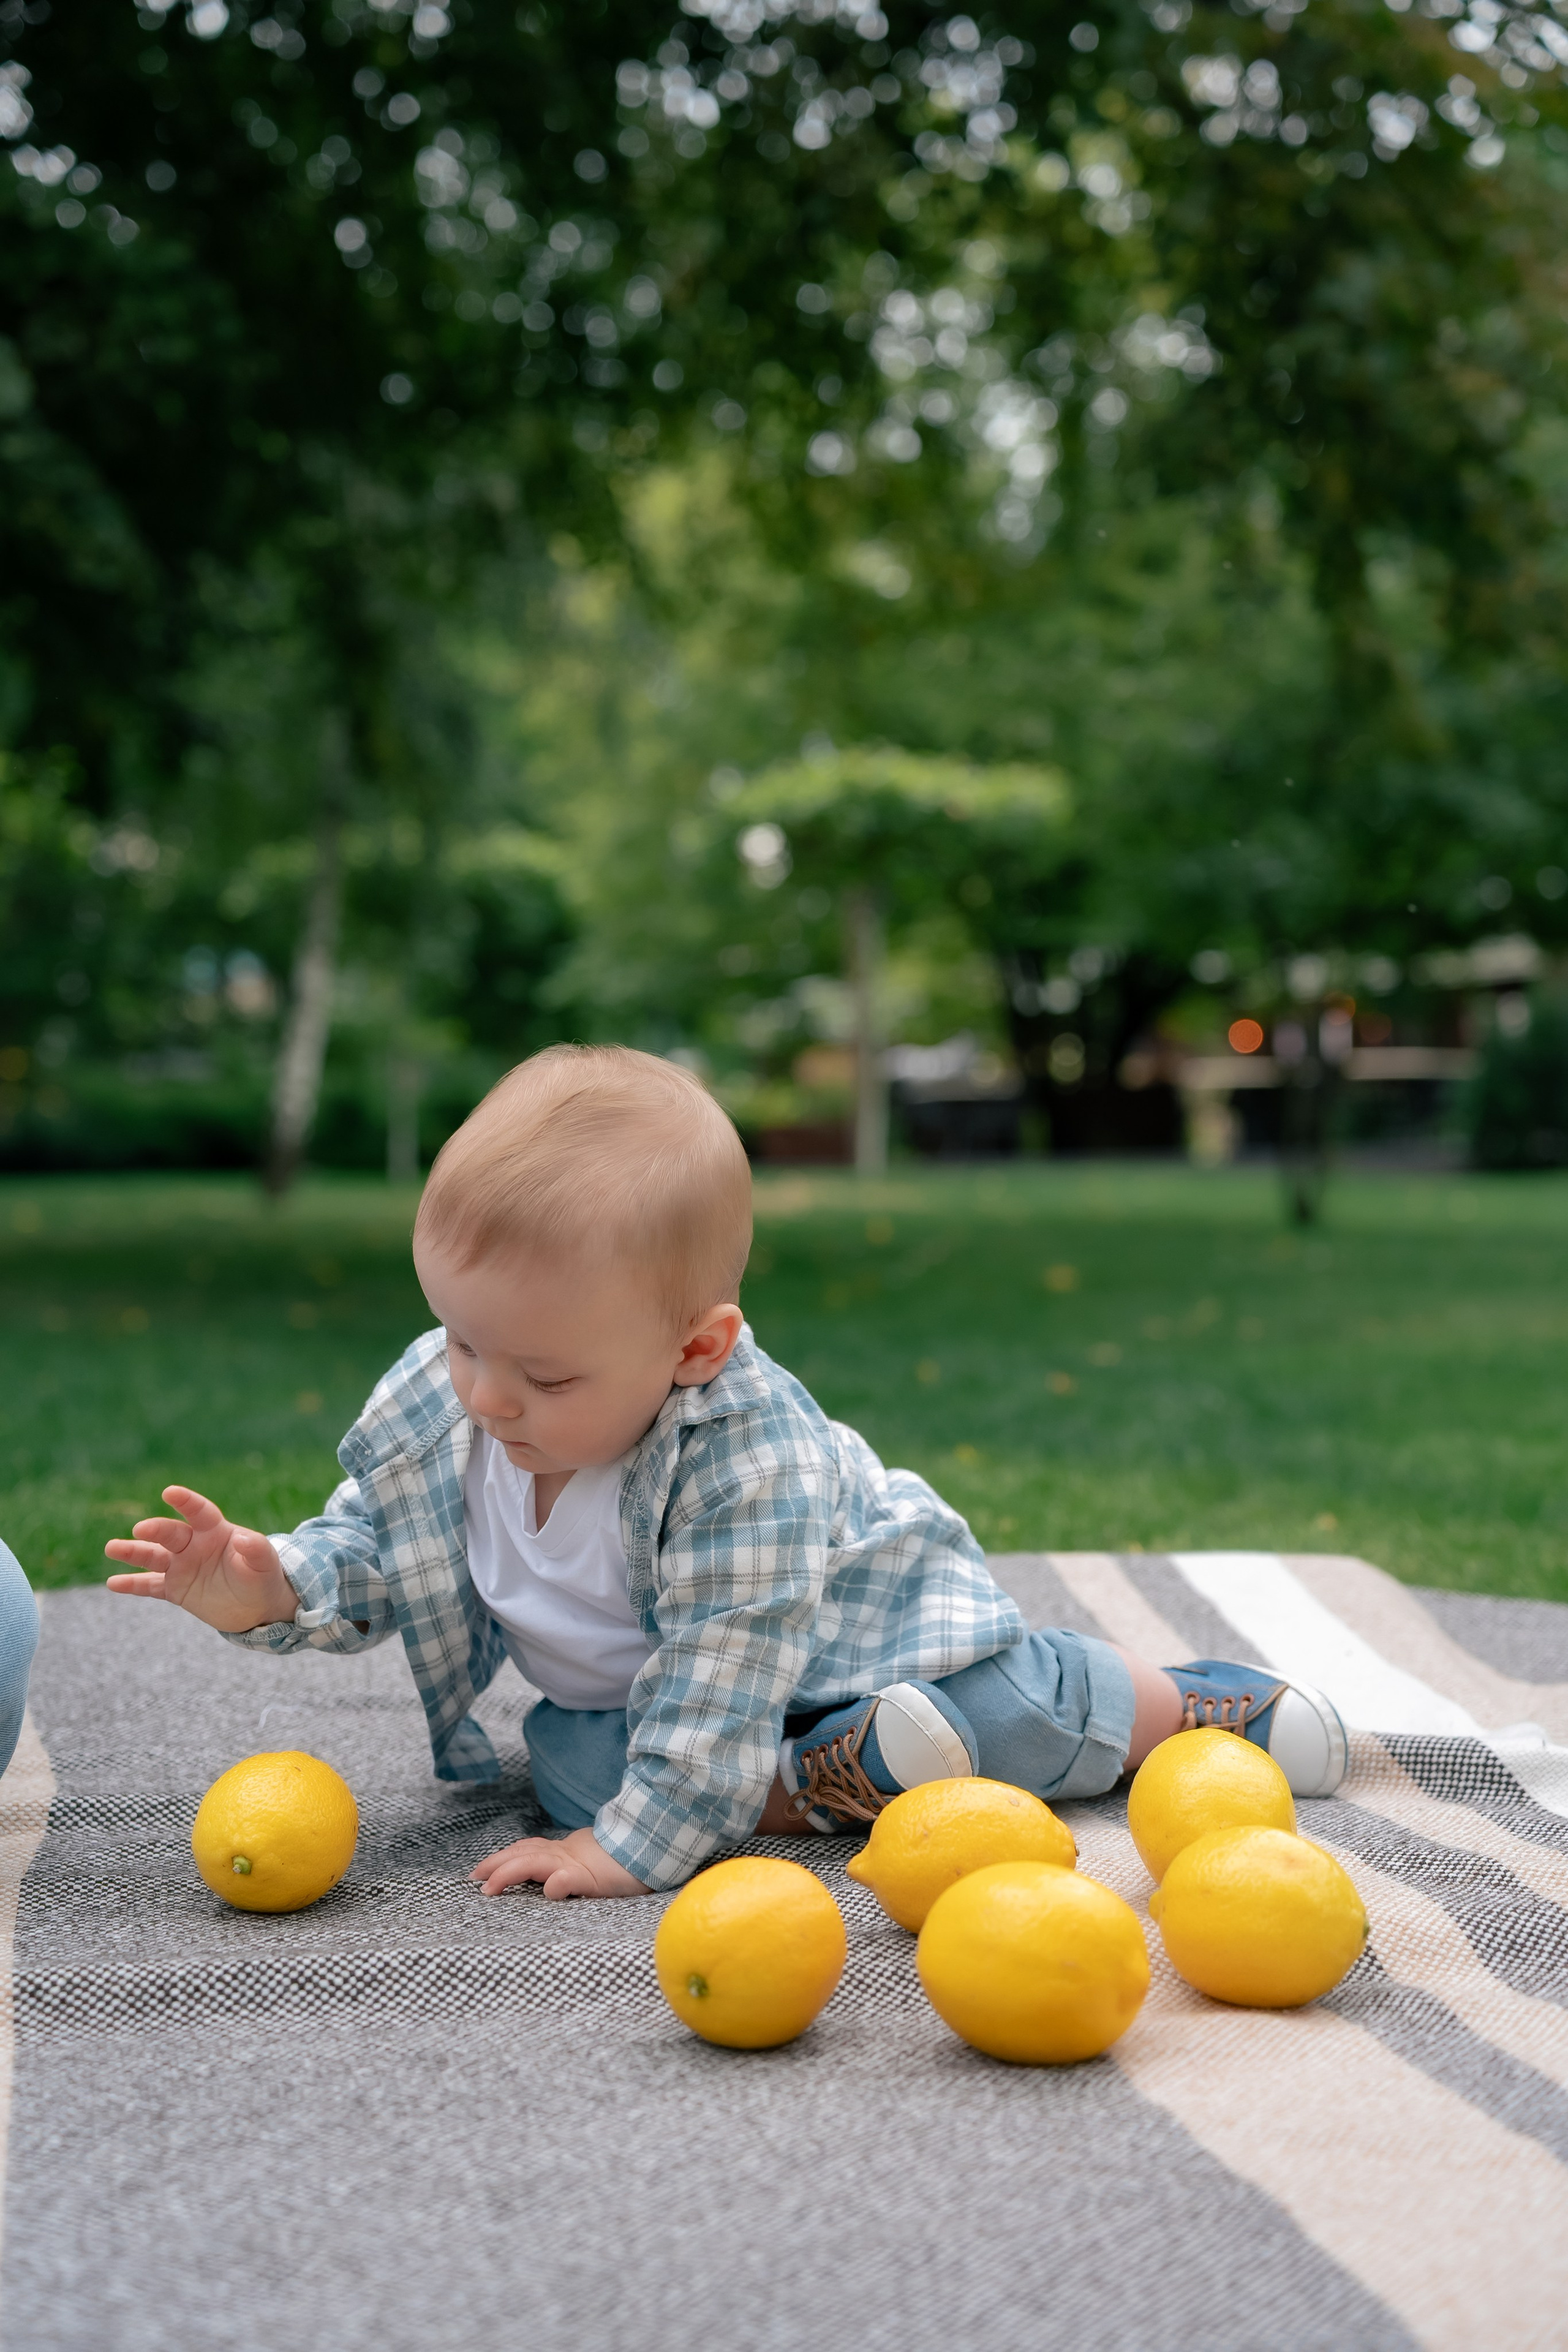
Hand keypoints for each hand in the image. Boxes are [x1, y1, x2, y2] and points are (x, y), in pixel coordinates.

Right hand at [105, 1485, 298, 1632]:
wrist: (256, 1606)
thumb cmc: (262, 1576)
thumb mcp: (264, 1563)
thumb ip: (256, 1549)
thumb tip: (244, 1538)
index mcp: (216, 1531)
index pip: (199, 1512)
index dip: (186, 1501)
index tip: (170, 1492)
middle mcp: (194, 1544)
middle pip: (170, 1533)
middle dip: (155, 1530)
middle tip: (140, 1529)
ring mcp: (181, 1566)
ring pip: (153, 1556)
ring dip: (133, 1552)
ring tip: (112, 1548)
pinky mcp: (175, 1589)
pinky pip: (150, 1586)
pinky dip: (132, 1585)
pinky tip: (113, 1584)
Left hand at [470, 1825, 647, 1901]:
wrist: (654, 1845)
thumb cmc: (626, 1860)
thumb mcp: (592, 1863)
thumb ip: (572, 1870)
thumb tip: (553, 1882)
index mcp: (565, 1852)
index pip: (528, 1849)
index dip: (504, 1857)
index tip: (482, 1870)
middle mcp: (565, 1854)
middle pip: (522, 1854)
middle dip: (495, 1864)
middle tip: (474, 1879)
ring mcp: (576, 1863)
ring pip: (535, 1863)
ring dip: (508, 1873)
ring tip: (489, 1887)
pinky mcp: (591, 1876)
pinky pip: (568, 1879)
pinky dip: (555, 1884)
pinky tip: (547, 1891)